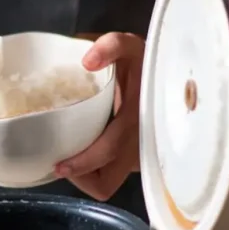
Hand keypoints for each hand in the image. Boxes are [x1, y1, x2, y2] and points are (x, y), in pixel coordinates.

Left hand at [54, 32, 144, 200]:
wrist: (169, 75)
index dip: (83, 164)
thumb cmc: (144, 64)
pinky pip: (114, 175)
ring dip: (88, 175)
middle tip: (61, 162)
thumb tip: (88, 61)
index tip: (58, 165)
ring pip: (109, 183)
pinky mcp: (137, 160)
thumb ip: (111, 46)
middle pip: (106, 183)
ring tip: (71, 154)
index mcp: (137, 120)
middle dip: (81, 177)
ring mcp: (140, 157)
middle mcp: (141, 146)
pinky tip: (86, 149)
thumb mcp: (130, 47)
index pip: (109, 151)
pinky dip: (97, 169)